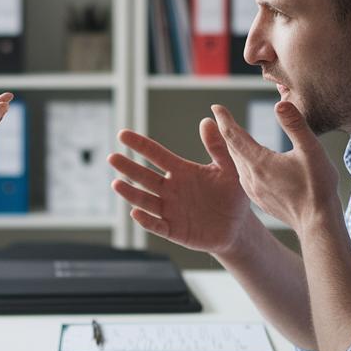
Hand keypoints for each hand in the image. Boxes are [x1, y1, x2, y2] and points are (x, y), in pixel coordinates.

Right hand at [108, 118, 257, 256]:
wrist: (239, 226)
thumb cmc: (232, 195)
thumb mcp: (229, 168)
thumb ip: (218, 147)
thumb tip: (208, 120)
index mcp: (181, 171)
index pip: (156, 155)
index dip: (140, 145)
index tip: (122, 134)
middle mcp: (171, 189)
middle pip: (145, 177)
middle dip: (128, 168)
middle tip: (112, 158)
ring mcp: (170, 210)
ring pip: (145, 200)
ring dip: (131, 193)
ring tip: (116, 184)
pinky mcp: (174, 230)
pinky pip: (157, 225)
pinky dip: (146, 220)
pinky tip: (135, 213)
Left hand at [210, 102, 340, 236]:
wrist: (317, 223)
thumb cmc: (318, 186)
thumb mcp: (311, 150)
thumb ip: (295, 125)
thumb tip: (280, 104)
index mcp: (259, 162)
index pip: (233, 135)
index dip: (224, 119)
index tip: (216, 106)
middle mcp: (250, 177)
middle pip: (232, 149)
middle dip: (226, 131)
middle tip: (219, 117)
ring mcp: (253, 191)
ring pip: (237, 164)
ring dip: (233, 148)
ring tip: (232, 136)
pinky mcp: (259, 200)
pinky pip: (244, 177)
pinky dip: (242, 164)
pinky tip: (247, 163)